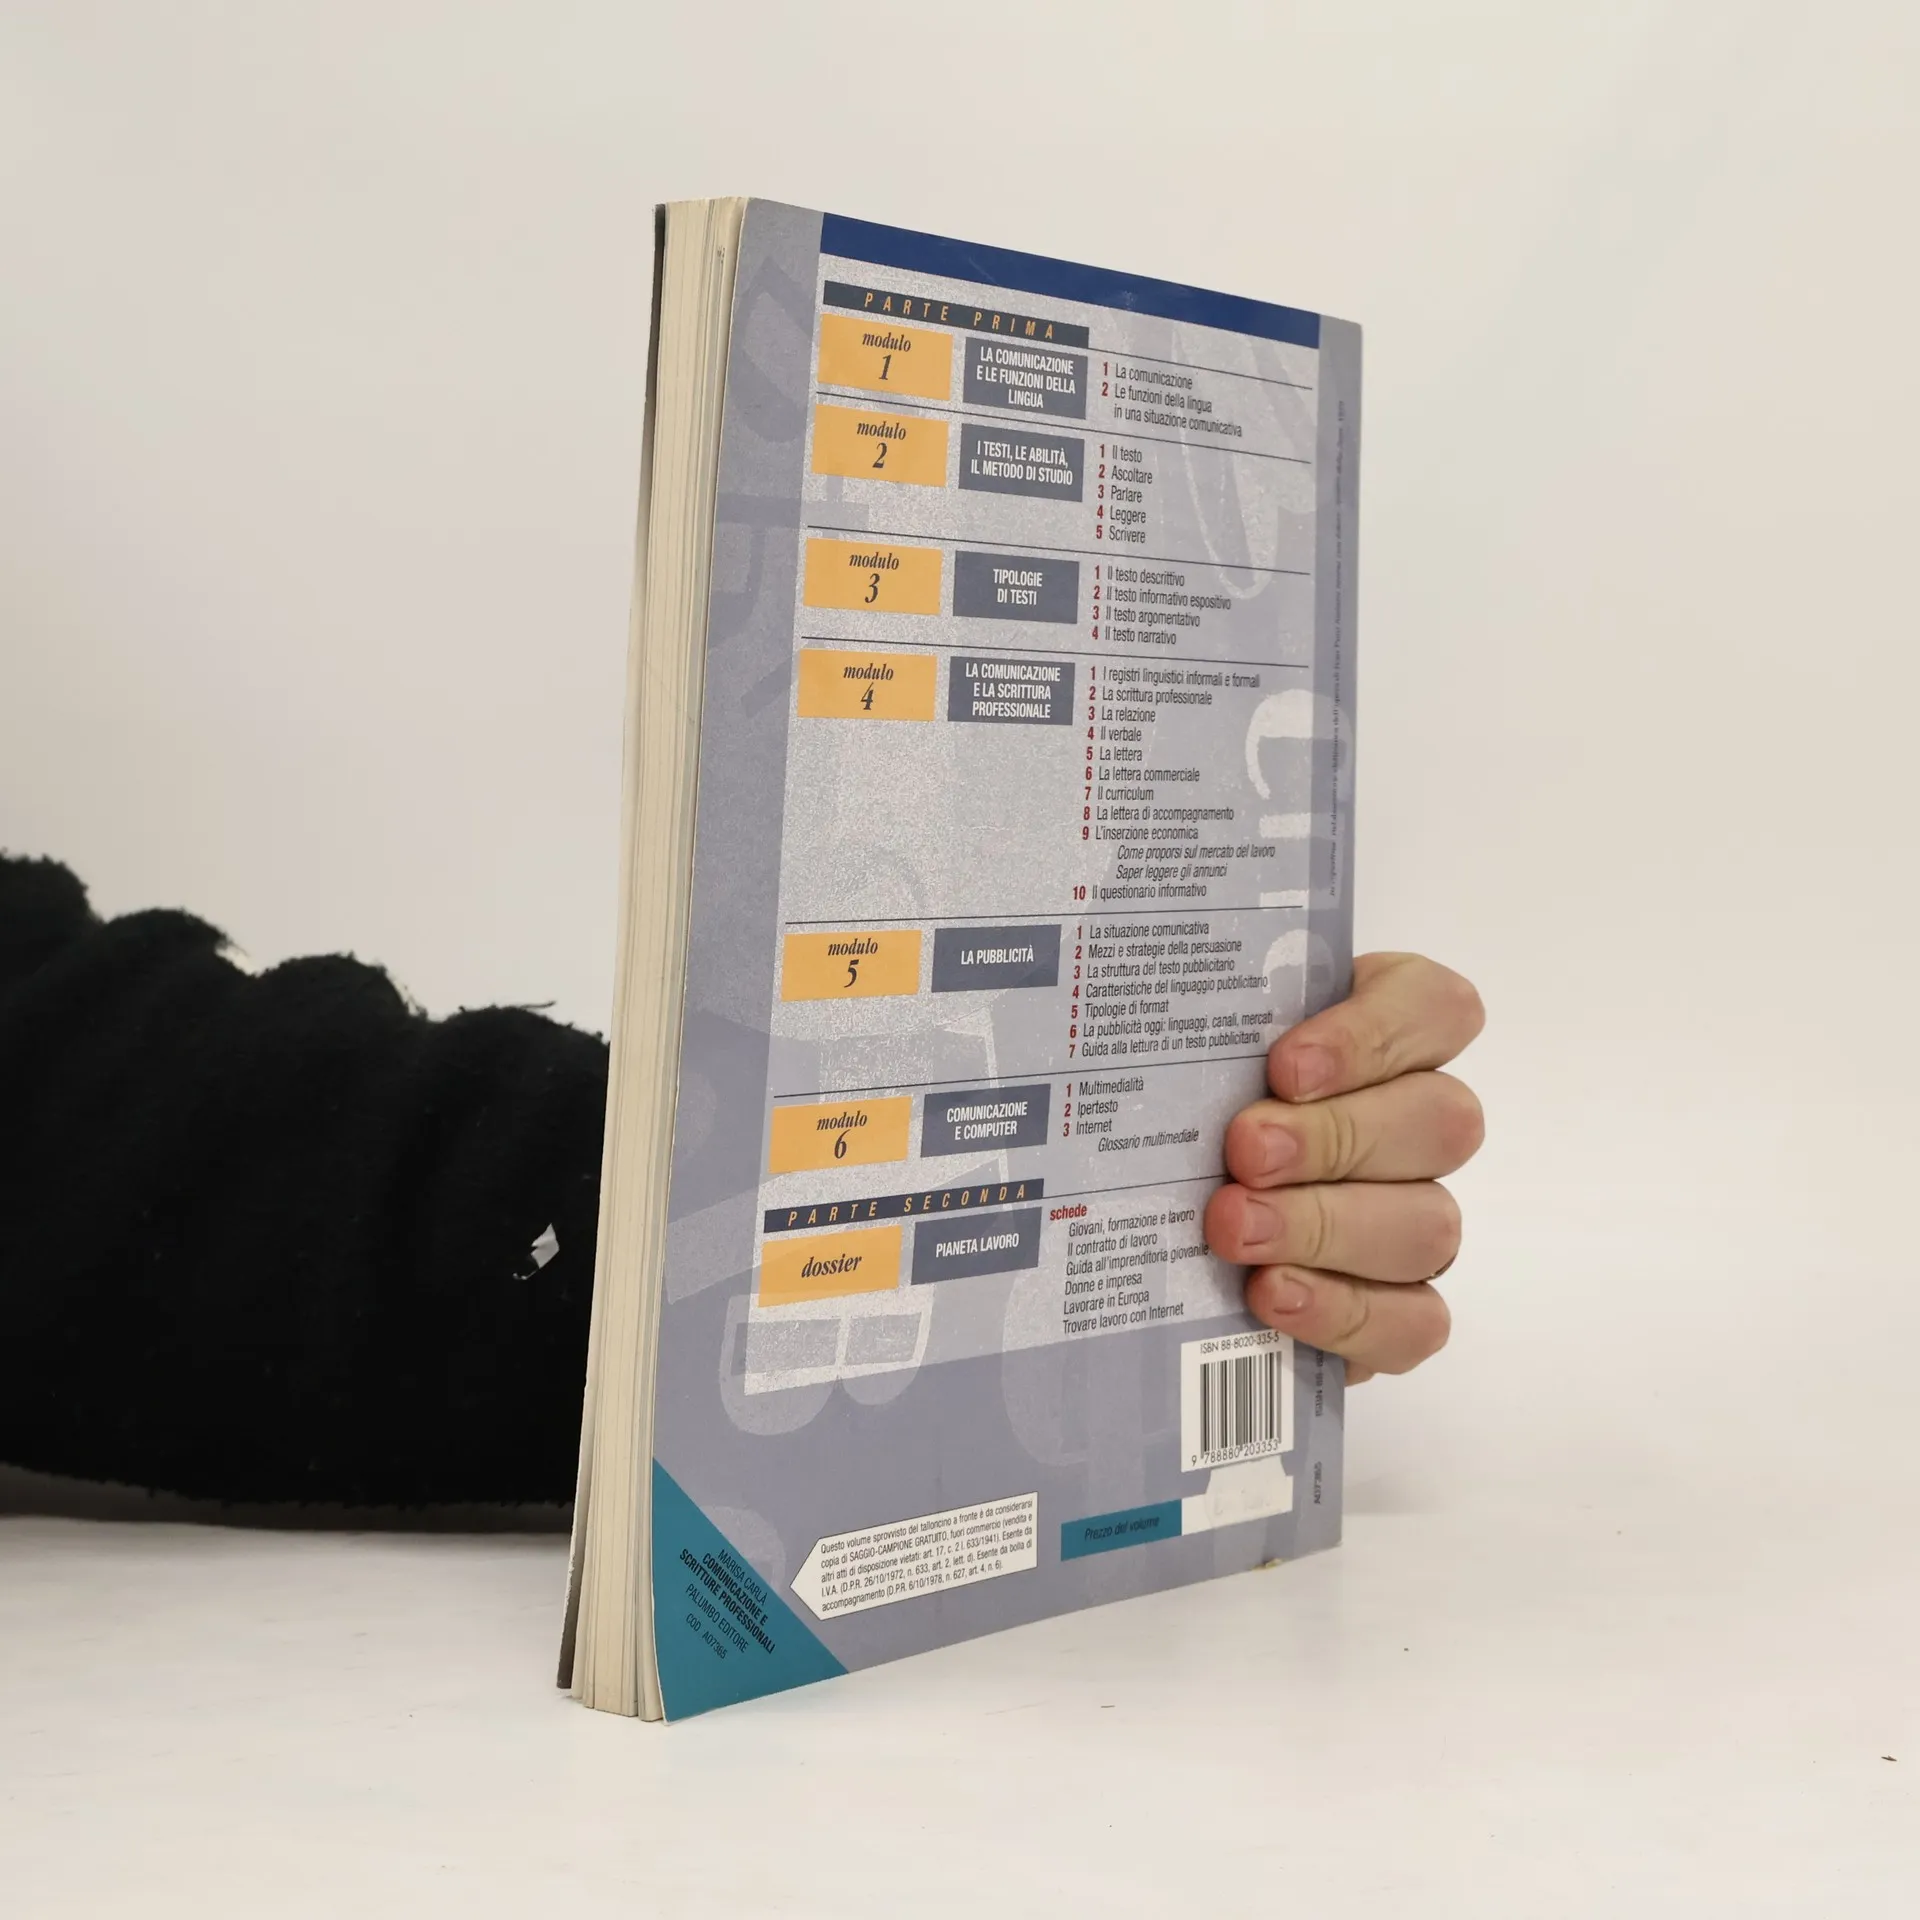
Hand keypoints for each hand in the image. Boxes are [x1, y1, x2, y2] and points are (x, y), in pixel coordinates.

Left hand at [1203, 953, 1485, 1382]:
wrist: (1167, 1209)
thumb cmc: (1183, 1093)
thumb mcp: (1187, 1033)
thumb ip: (1190, 1009)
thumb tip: (1103, 973)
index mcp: (1389, 1029)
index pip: (1435, 1008)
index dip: (1374, 1035)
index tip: (1285, 1066)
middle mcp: (1421, 1122)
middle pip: (1440, 1122)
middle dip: (1336, 1137)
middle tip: (1244, 1150)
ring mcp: (1419, 1216)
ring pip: (1430, 1225)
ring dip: (1327, 1228)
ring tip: (1232, 1228)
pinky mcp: (1401, 1306)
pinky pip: (1414, 1322)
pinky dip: (1343, 1312)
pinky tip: (1269, 1294)